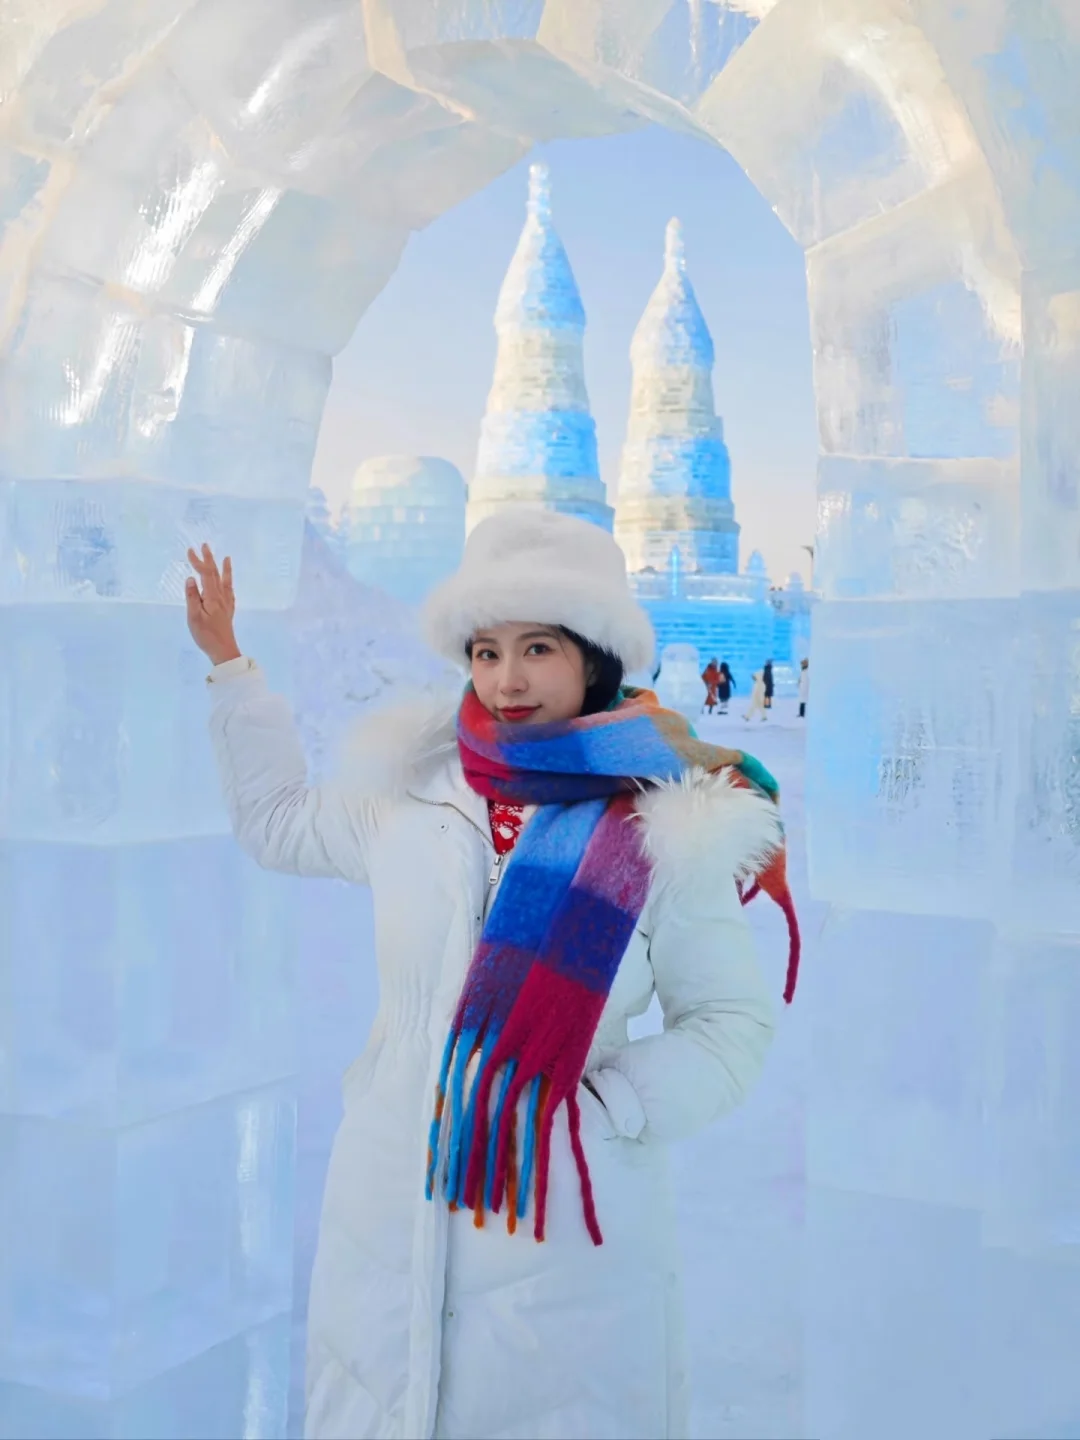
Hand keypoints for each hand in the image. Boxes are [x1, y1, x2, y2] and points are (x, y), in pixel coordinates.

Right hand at [185, 544, 240, 665]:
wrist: (224, 651)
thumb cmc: (206, 636)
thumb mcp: (194, 617)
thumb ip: (192, 597)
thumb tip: (190, 578)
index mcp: (212, 597)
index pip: (205, 574)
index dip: (198, 561)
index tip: (190, 550)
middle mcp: (222, 597)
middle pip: (216, 574)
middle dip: (209, 559)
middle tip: (205, 545)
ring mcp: (227, 604)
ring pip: (225, 581)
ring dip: (224, 568)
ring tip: (226, 557)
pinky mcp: (228, 611)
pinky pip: (229, 591)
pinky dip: (229, 583)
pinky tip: (228, 583)